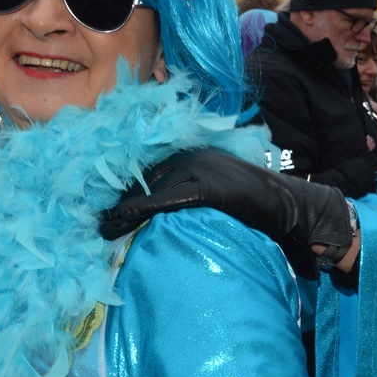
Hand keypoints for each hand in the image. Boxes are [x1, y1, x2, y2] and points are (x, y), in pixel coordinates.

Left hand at [98, 148, 352, 275]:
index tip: (93, 195)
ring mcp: (202, 168)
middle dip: (113, 192)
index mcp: (191, 152)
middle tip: (86, 214)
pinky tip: (122, 220)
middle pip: (141, 171)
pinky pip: (169, 196)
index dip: (118, 178)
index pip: (145, 161)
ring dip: (120, 206)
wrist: (290, 208)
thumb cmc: (253, 206)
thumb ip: (185, 192)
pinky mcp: (211, 187)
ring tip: (98, 224)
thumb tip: (152, 207)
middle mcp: (193, 154)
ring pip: (150, 184)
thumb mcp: (215, 190)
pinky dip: (143, 208)